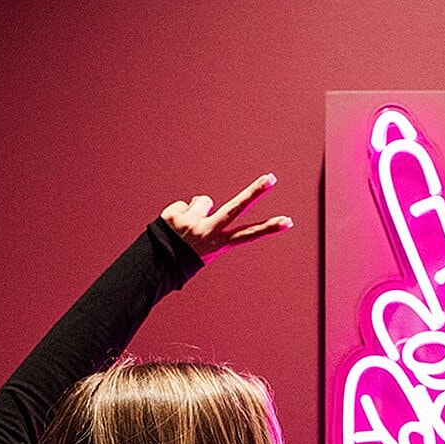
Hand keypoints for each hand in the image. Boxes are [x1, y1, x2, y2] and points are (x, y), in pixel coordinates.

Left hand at [160, 173, 291, 261]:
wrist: (157, 265)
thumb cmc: (186, 257)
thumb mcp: (206, 247)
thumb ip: (211, 224)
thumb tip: (205, 201)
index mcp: (219, 244)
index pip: (249, 235)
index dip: (269, 228)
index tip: (287, 222)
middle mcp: (207, 232)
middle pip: (236, 207)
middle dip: (255, 192)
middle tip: (271, 178)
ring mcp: (190, 223)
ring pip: (202, 201)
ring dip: (196, 210)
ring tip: (187, 227)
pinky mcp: (174, 215)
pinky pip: (181, 205)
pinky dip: (178, 214)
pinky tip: (172, 228)